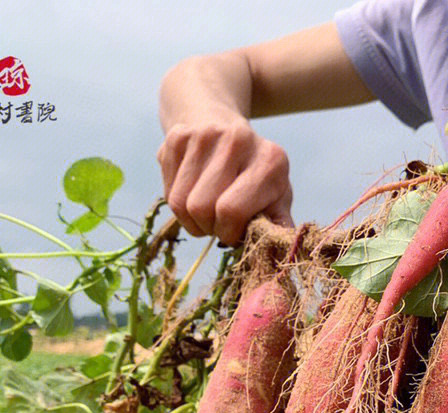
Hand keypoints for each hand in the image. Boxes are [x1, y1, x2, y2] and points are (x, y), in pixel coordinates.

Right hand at [157, 112, 293, 244]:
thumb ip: (279, 227)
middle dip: (208, 226)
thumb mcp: (276, 196)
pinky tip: (192, 191)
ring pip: (179, 203)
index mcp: (270, 160)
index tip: (232, 233)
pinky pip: (166, 190)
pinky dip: (177, 201)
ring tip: (206, 209)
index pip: (231, 211)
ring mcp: (203, 134)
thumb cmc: (254, 174)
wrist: (219, 123)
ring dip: (190, 218)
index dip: (227, 232)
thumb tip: (282, 255)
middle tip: (217, 222)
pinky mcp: (176, 137)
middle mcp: (238, 140)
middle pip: (200, 207)